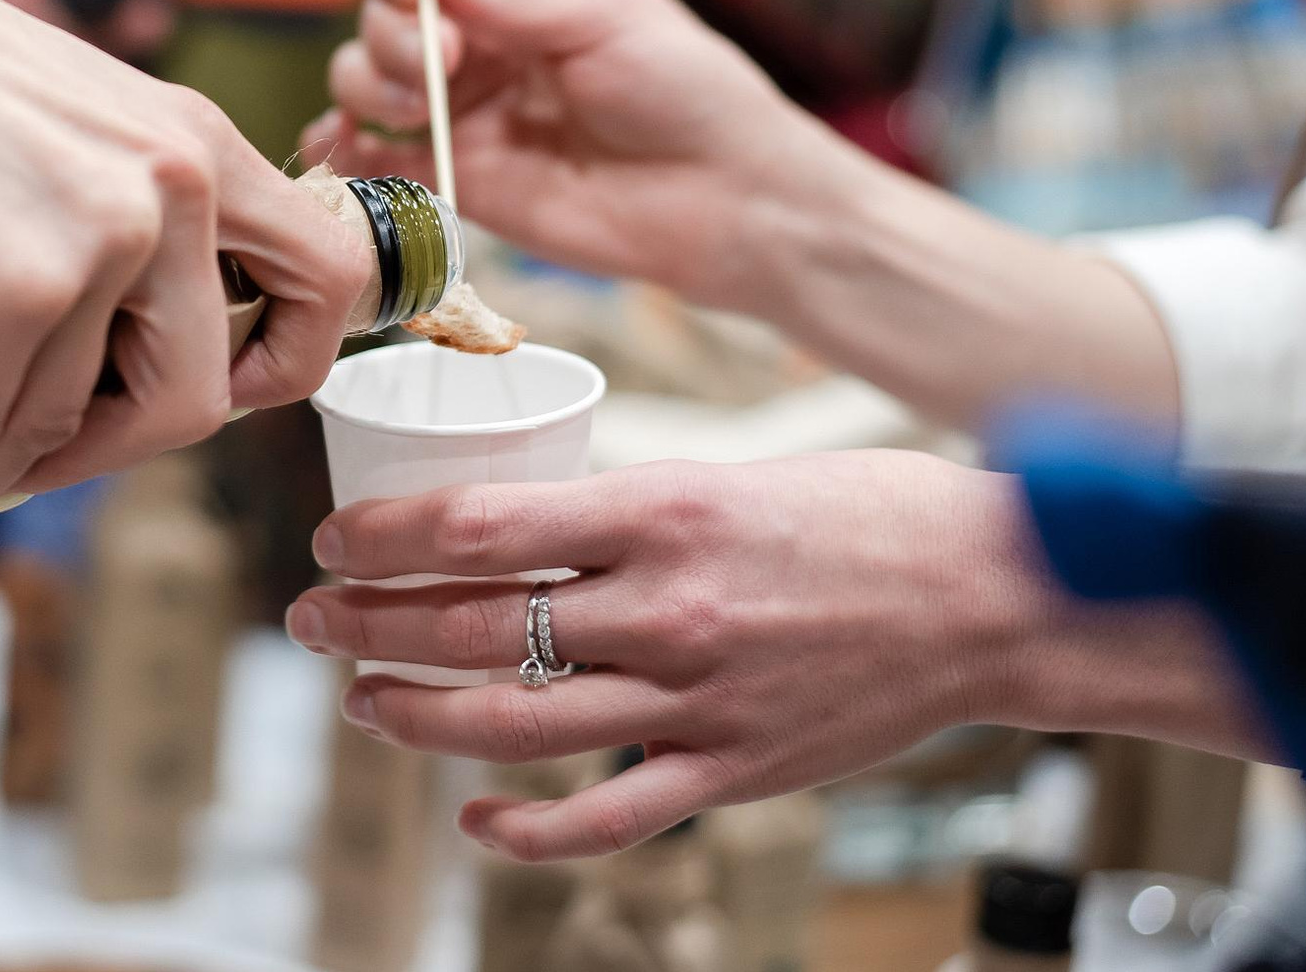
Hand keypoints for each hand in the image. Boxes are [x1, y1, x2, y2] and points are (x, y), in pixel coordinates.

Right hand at [0, 0, 369, 519]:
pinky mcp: (17, 290)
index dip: (286, 361)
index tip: (220, 394)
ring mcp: (106, 239)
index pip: (329, 275)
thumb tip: (118, 347)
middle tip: (29, 467)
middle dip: (106, 454)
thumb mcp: (73, 121)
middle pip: (197, 397)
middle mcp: (178, 187)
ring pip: (70, 427)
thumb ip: (126, 204)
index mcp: (203, 143)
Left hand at [286, 454, 1043, 860]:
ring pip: (511, 723)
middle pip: (471, 624)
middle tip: (309, 615)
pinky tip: (471, 816)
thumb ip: (625, 509)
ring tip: (359, 698)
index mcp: (662, 510)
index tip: (334, 535)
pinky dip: (524, 829)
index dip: (383, 534)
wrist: (995, 596)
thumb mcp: (730, 475)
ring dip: (413, 714)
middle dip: (367, 622)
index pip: (478, 524)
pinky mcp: (731, 772)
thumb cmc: (867, 514)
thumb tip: (513, 526)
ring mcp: (697, 699)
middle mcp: (666, 607)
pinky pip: (604, 816)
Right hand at [302, 0, 825, 311]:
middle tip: (445, 69)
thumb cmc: (683, 88)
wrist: (724, 200)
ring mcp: (462, 112)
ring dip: (367, 85)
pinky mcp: (456, 179)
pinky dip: (346, 150)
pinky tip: (347, 147)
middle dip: (391, 34)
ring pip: (363, 79)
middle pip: (379, 15)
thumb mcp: (598, 15)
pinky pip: (377, 160)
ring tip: (420, 111)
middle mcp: (477, 40)